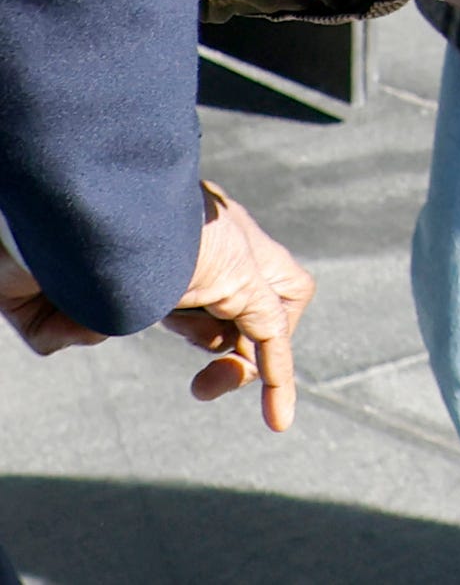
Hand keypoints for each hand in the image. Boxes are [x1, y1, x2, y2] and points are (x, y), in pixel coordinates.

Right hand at [4, 193, 318, 427]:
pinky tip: (278, 419)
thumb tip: (95, 331)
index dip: (194, 324)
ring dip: (254, 358)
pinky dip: (280, 376)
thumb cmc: (27, 232)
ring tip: (207, 388)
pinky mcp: (235, 267)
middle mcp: (205, 237)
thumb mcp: (32, 292)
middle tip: (199, 380)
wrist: (47, 194)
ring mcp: (225, 248)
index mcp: (166, 237)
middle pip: (255, 289)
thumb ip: (62, 321)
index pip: (207, 281)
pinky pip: (275, 327)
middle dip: (230, 340)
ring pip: (279, 301)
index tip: (158, 342)